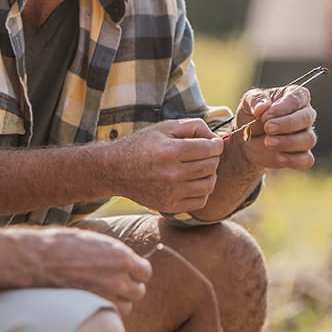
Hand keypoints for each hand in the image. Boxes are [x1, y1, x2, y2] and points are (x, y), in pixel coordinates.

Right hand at [23, 227, 151, 316]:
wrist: (39, 259)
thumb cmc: (62, 245)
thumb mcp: (95, 240)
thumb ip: (113, 253)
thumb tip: (123, 259)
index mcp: (121, 256)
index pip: (145, 272)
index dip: (137, 273)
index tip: (129, 273)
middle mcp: (118, 278)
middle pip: (138, 292)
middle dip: (129, 288)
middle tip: (116, 285)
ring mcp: (106, 295)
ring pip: (126, 307)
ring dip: (119, 301)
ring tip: (104, 294)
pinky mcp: (93, 307)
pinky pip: (109, 313)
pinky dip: (105, 309)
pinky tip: (94, 300)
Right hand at [108, 118, 223, 212]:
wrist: (114, 170)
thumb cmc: (142, 144)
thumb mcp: (164, 127)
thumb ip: (193, 126)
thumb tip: (215, 138)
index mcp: (169, 151)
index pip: (209, 149)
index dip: (217, 144)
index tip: (214, 142)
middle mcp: (170, 174)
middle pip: (210, 166)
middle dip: (213, 157)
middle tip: (206, 153)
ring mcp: (170, 192)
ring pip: (209, 185)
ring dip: (210, 174)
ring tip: (201, 167)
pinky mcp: (169, 205)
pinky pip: (200, 201)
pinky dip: (202, 191)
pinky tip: (193, 181)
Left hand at [235, 86, 317, 169]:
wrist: (246, 139)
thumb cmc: (252, 115)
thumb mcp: (248, 101)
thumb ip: (255, 99)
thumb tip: (262, 107)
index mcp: (295, 96)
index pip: (298, 97)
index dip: (283, 107)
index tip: (265, 115)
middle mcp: (305, 115)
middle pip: (306, 118)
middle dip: (287, 124)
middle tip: (268, 128)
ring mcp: (306, 136)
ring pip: (308, 139)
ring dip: (287, 142)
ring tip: (268, 142)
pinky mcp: (303, 155)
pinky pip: (306, 159)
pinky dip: (292, 159)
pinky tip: (278, 156)